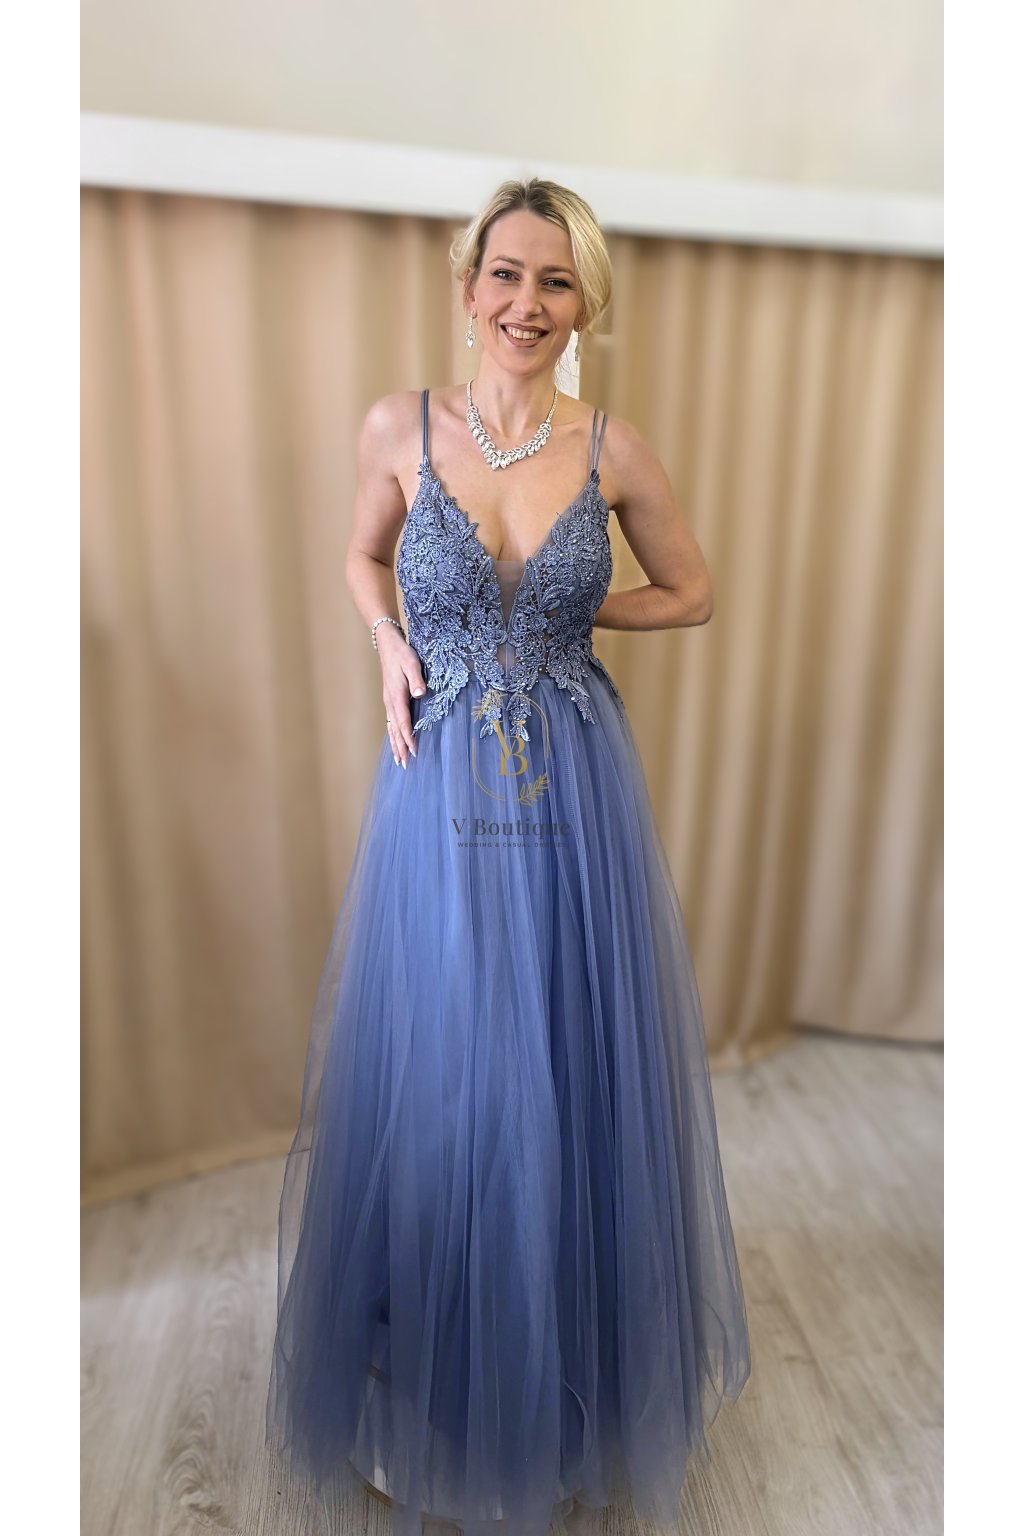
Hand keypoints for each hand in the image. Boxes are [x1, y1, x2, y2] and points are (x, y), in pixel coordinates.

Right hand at [377, 624, 426, 767]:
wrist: (388, 645)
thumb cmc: (402, 654)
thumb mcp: (412, 663)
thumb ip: (417, 679)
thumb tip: (420, 694)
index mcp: (397, 696)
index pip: (403, 722)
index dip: (408, 738)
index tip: (414, 751)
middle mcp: (390, 702)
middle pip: (395, 730)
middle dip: (400, 748)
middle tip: (405, 765)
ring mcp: (388, 702)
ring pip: (391, 728)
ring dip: (395, 745)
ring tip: (399, 760)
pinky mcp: (390, 700)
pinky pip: (391, 722)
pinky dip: (393, 735)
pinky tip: (396, 742)